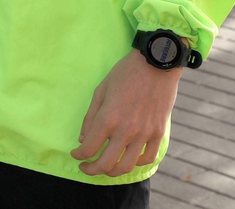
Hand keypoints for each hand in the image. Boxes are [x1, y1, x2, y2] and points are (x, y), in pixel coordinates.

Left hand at [71, 50, 181, 176]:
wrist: (156, 64)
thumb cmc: (125, 74)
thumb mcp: (101, 90)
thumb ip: (90, 117)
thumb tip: (82, 139)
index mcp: (108, 118)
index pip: (89, 149)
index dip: (79, 156)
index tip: (76, 154)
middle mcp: (126, 130)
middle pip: (106, 164)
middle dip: (92, 170)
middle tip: (86, 167)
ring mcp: (144, 133)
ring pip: (127, 166)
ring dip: (113, 171)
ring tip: (106, 167)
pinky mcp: (158, 133)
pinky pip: (148, 157)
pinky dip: (136, 163)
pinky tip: (128, 158)